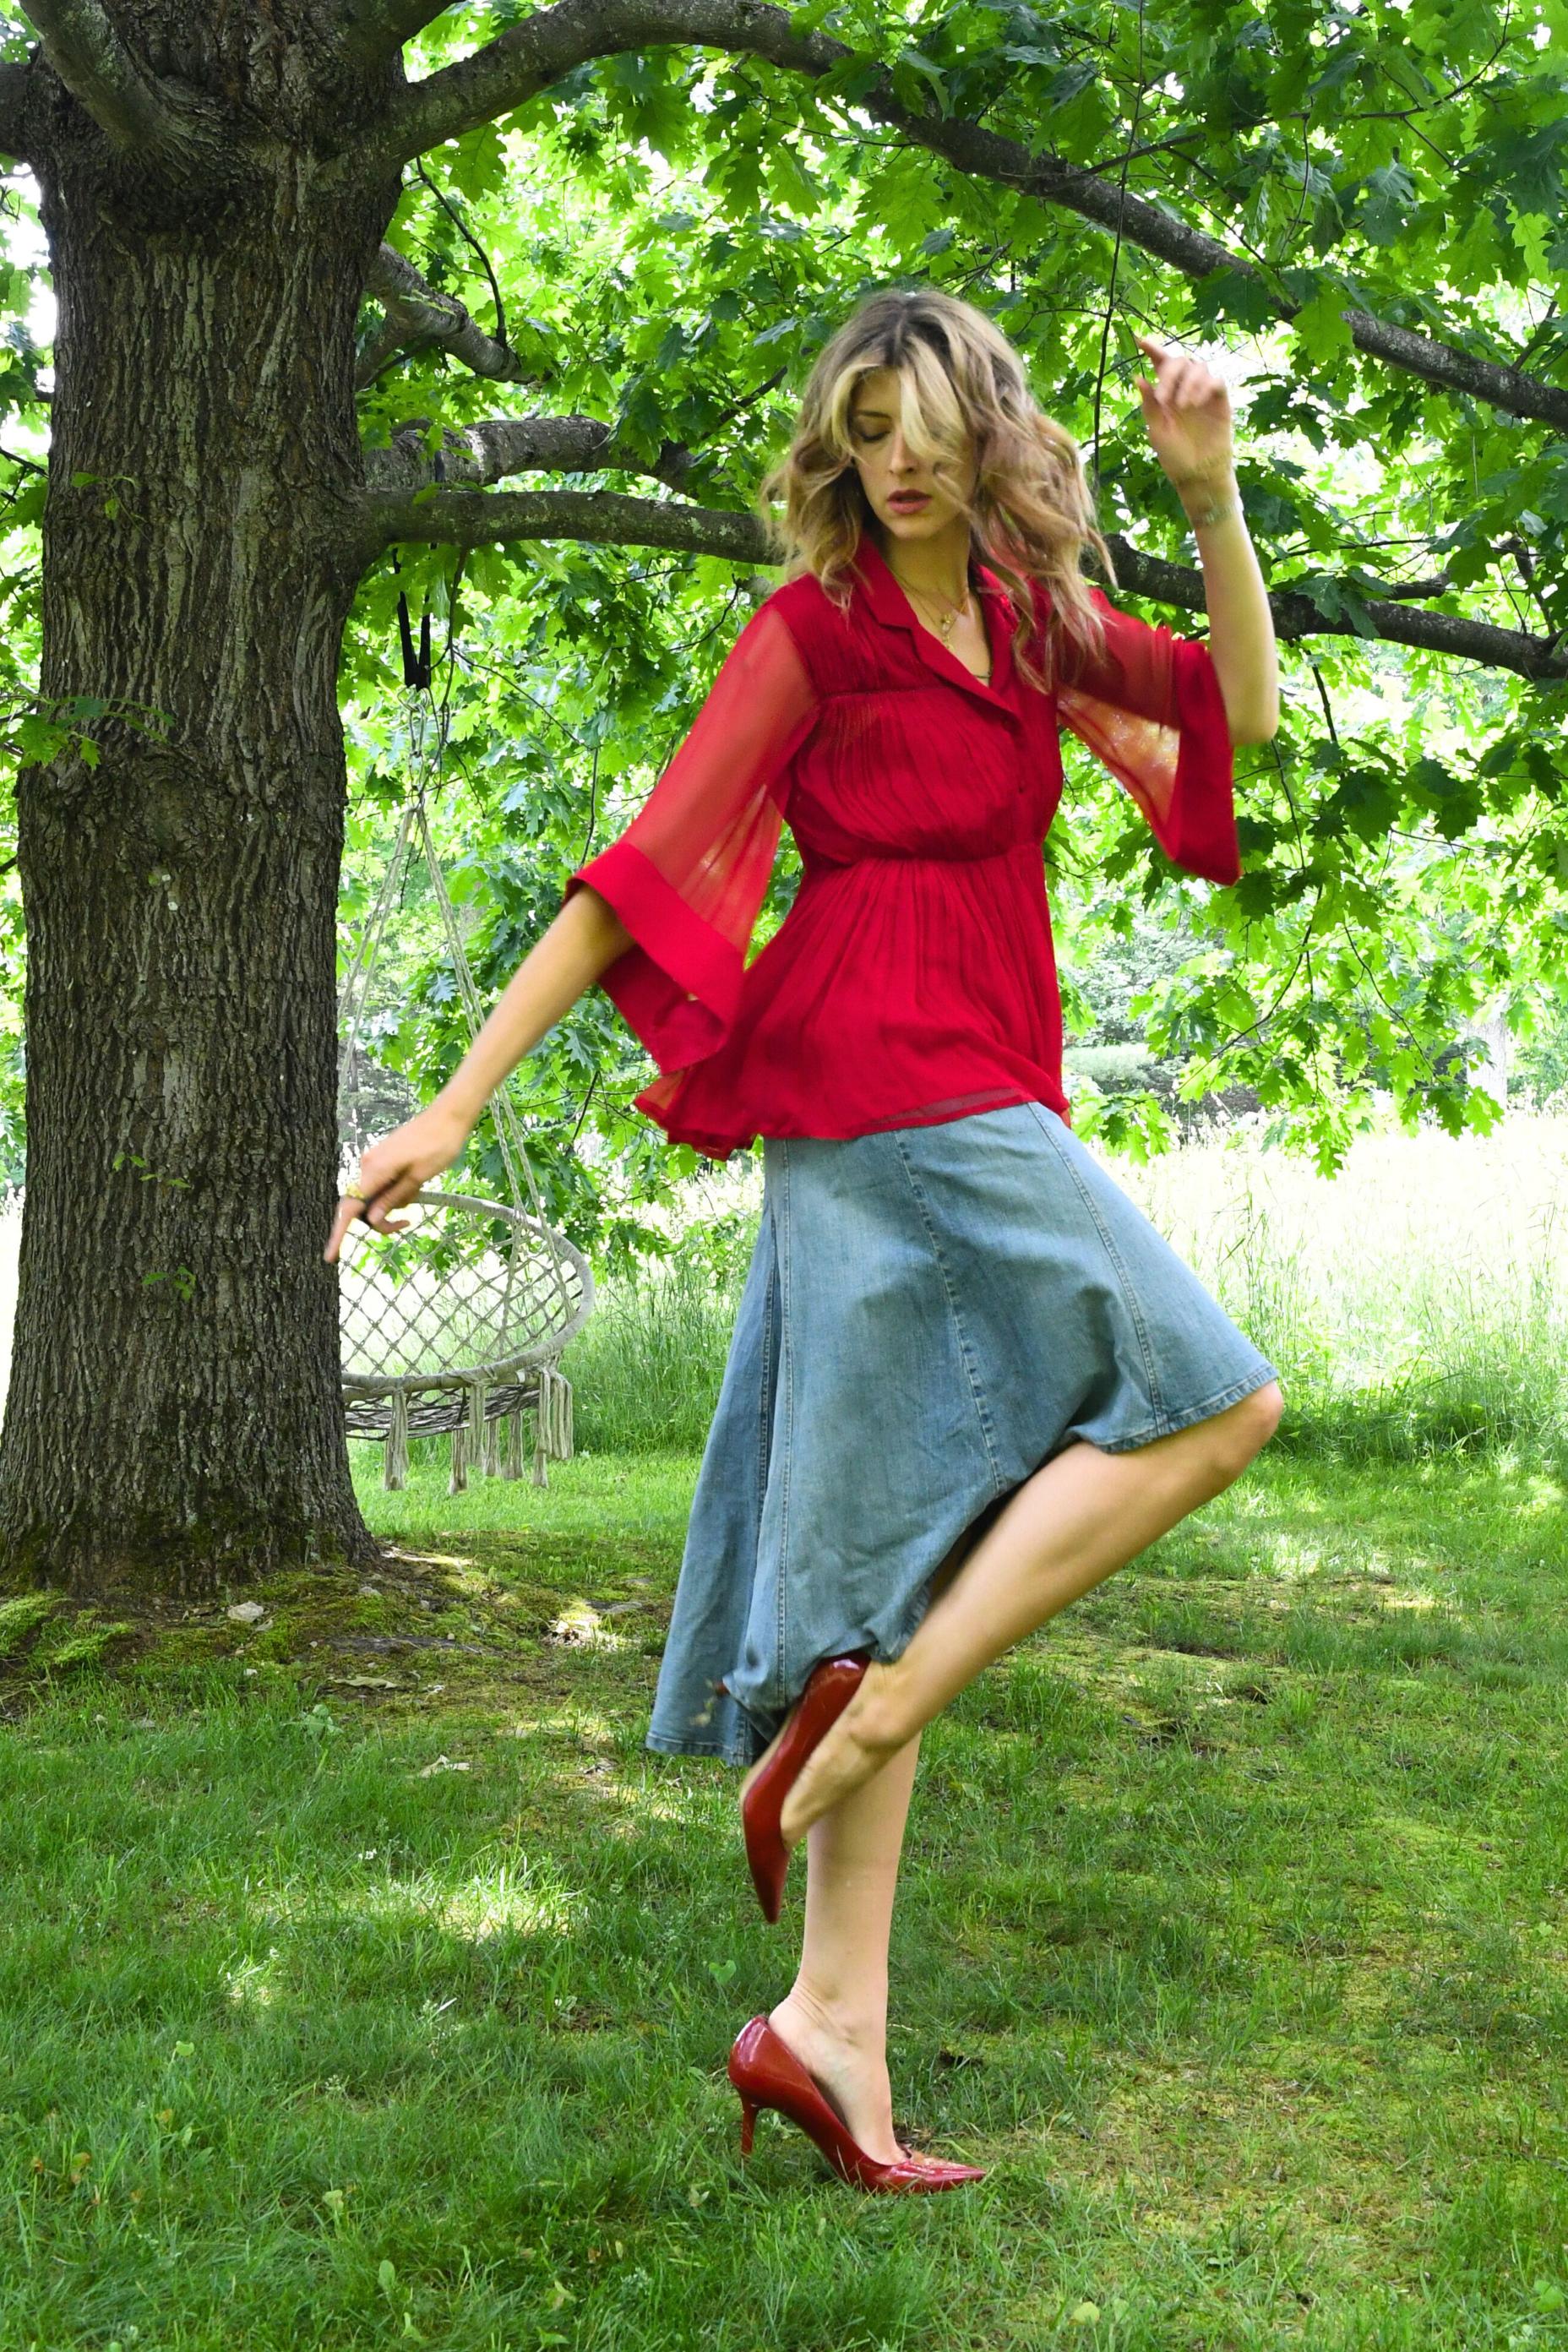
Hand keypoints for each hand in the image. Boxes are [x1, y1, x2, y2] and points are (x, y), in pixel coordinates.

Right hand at [322, 1098, 473, 1264]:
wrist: (448, 1117)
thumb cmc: (438, 1145)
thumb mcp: (419, 1178)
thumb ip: (393, 1199)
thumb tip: (370, 1219)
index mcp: (375, 1171)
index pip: (349, 1209)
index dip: (338, 1235)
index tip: (331, 1256)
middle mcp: (368, 1165)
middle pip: (361, 1206)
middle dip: (380, 1218)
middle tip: (407, 1222)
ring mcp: (373, 1161)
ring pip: (374, 1196)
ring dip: (392, 1203)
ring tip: (418, 1188)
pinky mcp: (382, 1159)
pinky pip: (380, 1184)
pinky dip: (394, 1192)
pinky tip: (414, 1182)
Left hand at [1131, 332, 1233, 485]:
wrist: (1198, 475)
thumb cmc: (1175, 456)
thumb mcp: (1156, 430)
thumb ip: (1149, 405)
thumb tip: (1138, 377)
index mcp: (1167, 394)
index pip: (1161, 365)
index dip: (1153, 350)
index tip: (1140, 341)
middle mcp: (1185, 389)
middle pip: (1181, 361)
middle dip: (1170, 373)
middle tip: (1163, 397)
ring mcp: (1204, 394)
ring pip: (1199, 367)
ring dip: (1187, 382)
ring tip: (1181, 406)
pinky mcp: (1220, 401)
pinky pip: (1216, 381)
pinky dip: (1204, 387)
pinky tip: (1194, 404)